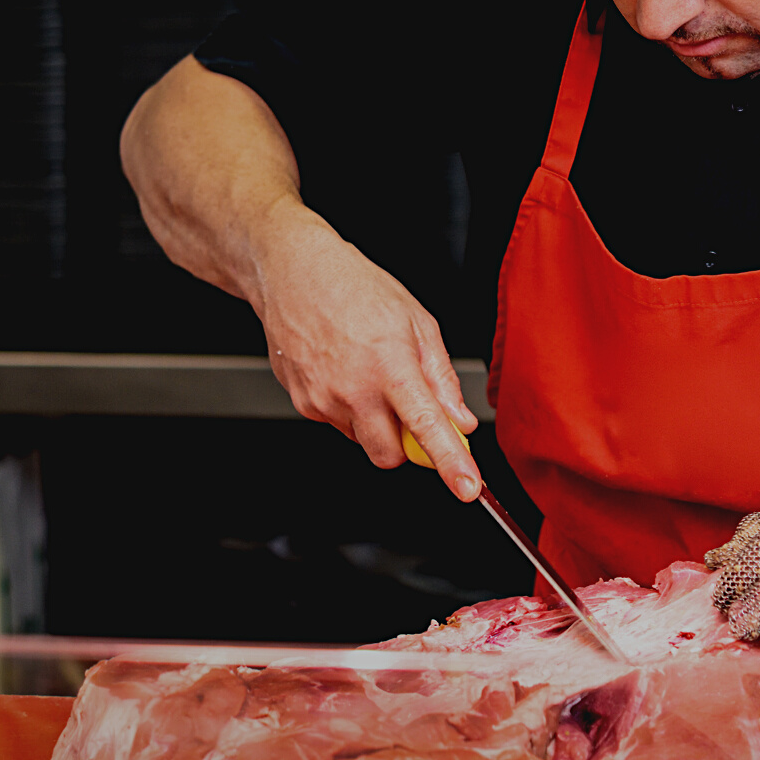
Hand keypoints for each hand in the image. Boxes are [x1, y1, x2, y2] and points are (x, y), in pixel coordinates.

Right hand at [252, 202, 481, 498]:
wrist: (293, 272)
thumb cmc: (355, 287)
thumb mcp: (417, 321)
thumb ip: (441, 377)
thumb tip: (460, 420)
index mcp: (390, 365)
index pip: (426, 427)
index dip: (450, 462)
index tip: (466, 487)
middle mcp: (354, 389)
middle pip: (389, 456)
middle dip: (405, 445)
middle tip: (409, 409)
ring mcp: (323, 399)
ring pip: (363, 441)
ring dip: (375, 423)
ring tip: (369, 373)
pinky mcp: (303, 403)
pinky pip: (337, 425)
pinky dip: (349, 410)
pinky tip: (345, 372)